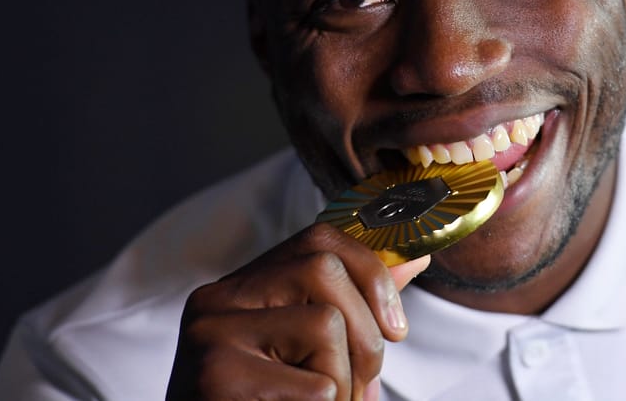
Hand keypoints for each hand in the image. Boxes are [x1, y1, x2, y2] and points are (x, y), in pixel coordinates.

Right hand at [166, 223, 429, 400]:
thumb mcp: (306, 352)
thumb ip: (353, 305)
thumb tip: (414, 257)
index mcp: (237, 289)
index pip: (318, 240)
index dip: (370, 272)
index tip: (394, 324)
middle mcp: (216, 301)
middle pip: (325, 272)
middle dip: (365, 335)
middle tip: (358, 386)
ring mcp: (212, 336)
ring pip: (326, 325)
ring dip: (345, 381)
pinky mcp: (218, 378)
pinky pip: (317, 386)